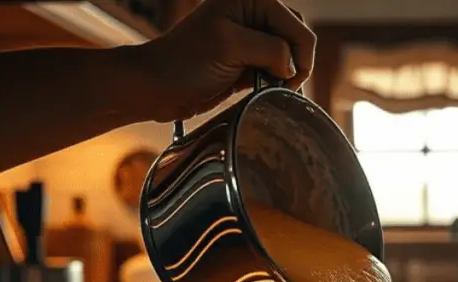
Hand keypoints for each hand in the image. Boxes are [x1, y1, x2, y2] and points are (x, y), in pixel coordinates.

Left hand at [134, 0, 315, 121]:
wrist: (157, 88)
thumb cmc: (185, 62)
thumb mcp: (230, 46)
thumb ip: (270, 48)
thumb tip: (292, 65)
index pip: (297, 26)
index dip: (300, 56)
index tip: (287, 81)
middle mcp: (251, 13)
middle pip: (296, 38)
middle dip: (295, 63)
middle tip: (282, 86)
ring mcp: (249, 38)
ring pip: (288, 56)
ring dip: (285, 75)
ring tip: (269, 88)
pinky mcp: (245, 61)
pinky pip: (274, 70)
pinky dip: (274, 83)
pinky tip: (261, 91)